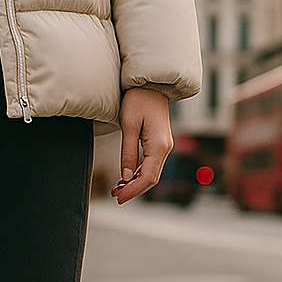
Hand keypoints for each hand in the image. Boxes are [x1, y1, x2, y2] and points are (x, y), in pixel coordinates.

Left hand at [111, 88, 173, 204]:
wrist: (151, 83)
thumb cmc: (138, 100)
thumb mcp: (129, 125)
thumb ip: (128, 152)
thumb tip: (125, 177)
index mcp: (159, 146)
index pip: (147, 177)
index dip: (133, 190)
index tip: (118, 198)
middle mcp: (165, 148)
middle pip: (151, 178)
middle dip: (133, 190)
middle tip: (115, 197)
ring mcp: (164, 146)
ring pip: (150, 173)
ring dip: (134, 183)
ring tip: (116, 188)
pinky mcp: (159, 143)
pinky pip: (150, 164)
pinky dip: (138, 173)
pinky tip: (125, 177)